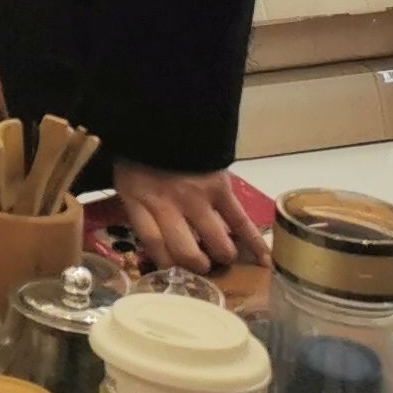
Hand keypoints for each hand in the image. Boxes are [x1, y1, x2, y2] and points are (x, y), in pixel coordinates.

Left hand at [111, 159, 259, 273]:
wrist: (163, 117)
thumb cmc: (141, 154)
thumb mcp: (127, 180)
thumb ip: (140, 208)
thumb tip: (159, 244)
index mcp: (138, 199)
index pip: (153, 244)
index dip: (166, 264)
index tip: (175, 274)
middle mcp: (167, 203)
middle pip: (185, 251)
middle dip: (197, 266)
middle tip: (203, 267)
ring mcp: (197, 197)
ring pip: (216, 242)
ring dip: (223, 255)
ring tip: (223, 256)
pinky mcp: (221, 189)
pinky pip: (240, 221)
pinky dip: (254, 242)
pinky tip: (264, 261)